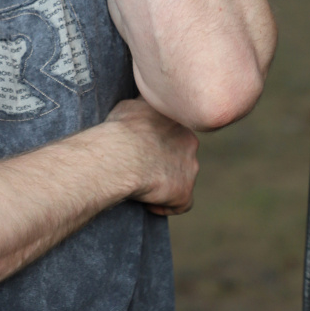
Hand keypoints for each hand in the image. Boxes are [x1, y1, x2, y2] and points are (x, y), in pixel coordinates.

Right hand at [106, 97, 198, 214]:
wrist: (120, 156)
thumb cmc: (120, 130)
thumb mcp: (129, 105)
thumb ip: (141, 107)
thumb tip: (139, 108)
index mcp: (177, 120)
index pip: (172, 130)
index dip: (156, 140)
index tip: (140, 146)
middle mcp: (190, 141)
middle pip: (180, 153)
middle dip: (163, 160)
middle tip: (140, 167)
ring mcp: (190, 168)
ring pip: (181, 177)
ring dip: (165, 182)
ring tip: (142, 186)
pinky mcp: (184, 192)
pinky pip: (180, 203)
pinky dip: (165, 205)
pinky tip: (149, 205)